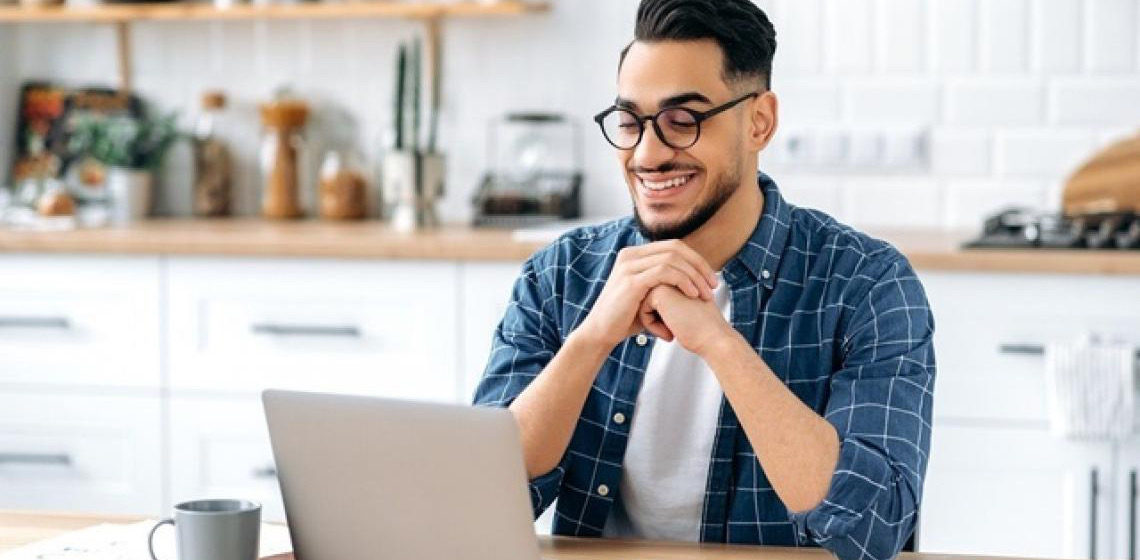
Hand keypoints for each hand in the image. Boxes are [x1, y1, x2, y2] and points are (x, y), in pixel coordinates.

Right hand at [577, 240, 717, 348]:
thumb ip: (663, 283)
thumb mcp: (647, 295)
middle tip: (714, 284)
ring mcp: (629, 265)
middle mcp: (630, 254)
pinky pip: (665, 272)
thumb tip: (689, 279)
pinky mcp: (631, 280)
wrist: (602, 332)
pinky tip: (692, 295)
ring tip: (705, 293)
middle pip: (676, 248)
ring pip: (673, 258)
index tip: (710, 279)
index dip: (696, 260)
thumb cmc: (626, 318)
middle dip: (699, 265)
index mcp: (635, 254)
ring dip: (694, 275)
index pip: (673, 246)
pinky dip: (683, 281)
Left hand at [638, 284, 735, 355]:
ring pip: (643, 303)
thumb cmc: (700, 328)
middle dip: (656, 318)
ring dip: (654, 322)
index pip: (654, 297)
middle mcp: (672, 273)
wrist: (714, 337)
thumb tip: (646, 305)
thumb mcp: (682, 307)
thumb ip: (667, 300)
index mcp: (678, 275)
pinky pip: (642, 309)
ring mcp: (666, 280)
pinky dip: (652, 325)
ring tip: (673, 330)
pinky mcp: (660, 291)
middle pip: (647, 299)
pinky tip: (670, 331)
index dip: (662, 316)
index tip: (680, 323)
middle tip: (676, 328)